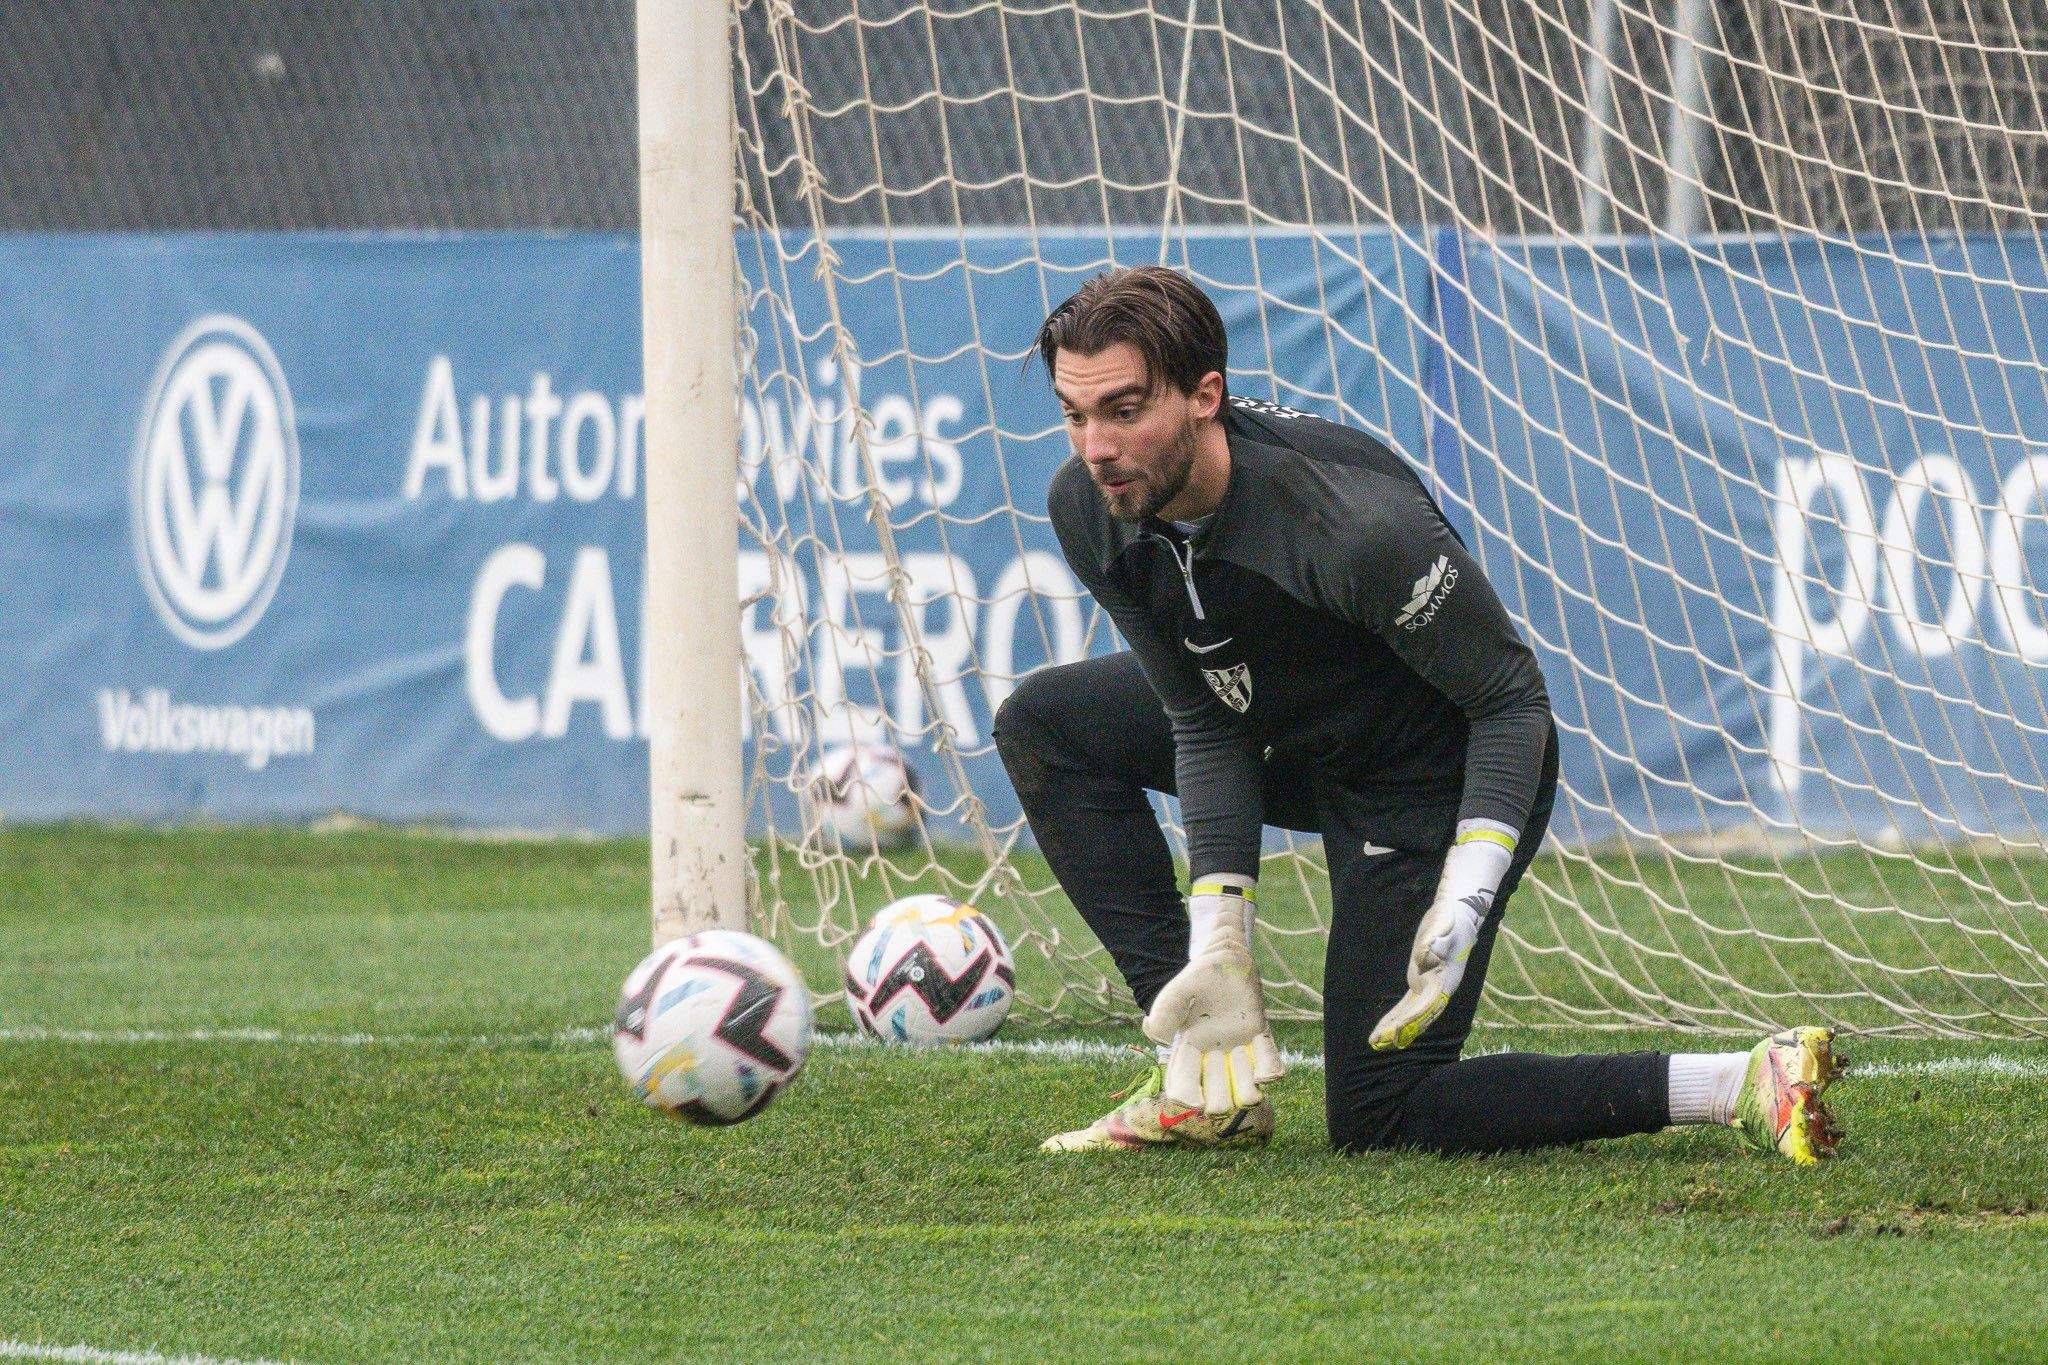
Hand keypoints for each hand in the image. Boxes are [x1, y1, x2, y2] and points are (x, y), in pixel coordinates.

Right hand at [1142, 901, 1284, 1112]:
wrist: (1227, 958)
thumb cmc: (1200, 976)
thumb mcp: (1177, 992)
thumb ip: (1166, 1012)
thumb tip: (1160, 1039)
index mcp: (1189, 1047)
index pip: (1184, 1079)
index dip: (1187, 1095)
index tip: (1193, 1102)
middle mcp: (1214, 1052)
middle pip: (1216, 1089)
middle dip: (1218, 1100)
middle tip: (1221, 1104)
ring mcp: (1239, 1046)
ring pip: (1243, 1079)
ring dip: (1246, 1091)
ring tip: (1249, 1096)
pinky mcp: (1259, 1034)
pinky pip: (1267, 1056)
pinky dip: (1269, 1068)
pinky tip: (1269, 1076)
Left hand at [1369, 888, 1487, 1050]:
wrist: (1458, 913)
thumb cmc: (1450, 920)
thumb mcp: (1443, 927)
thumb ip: (1436, 942)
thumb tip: (1427, 954)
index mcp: (1444, 979)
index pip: (1426, 1005)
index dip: (1412, 1019)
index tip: (1397, 1031)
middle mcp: (1438, 989)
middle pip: (1418, 1015)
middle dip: (1399, 1030)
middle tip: (1378, 1043)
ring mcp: (1430, 987)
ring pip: (1411, 1013)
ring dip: (1394, 1027)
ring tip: (1375, 1041)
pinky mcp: (1420, 981)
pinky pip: (1408, 1004)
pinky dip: (1397, 1016)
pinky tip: (1386, 1026)